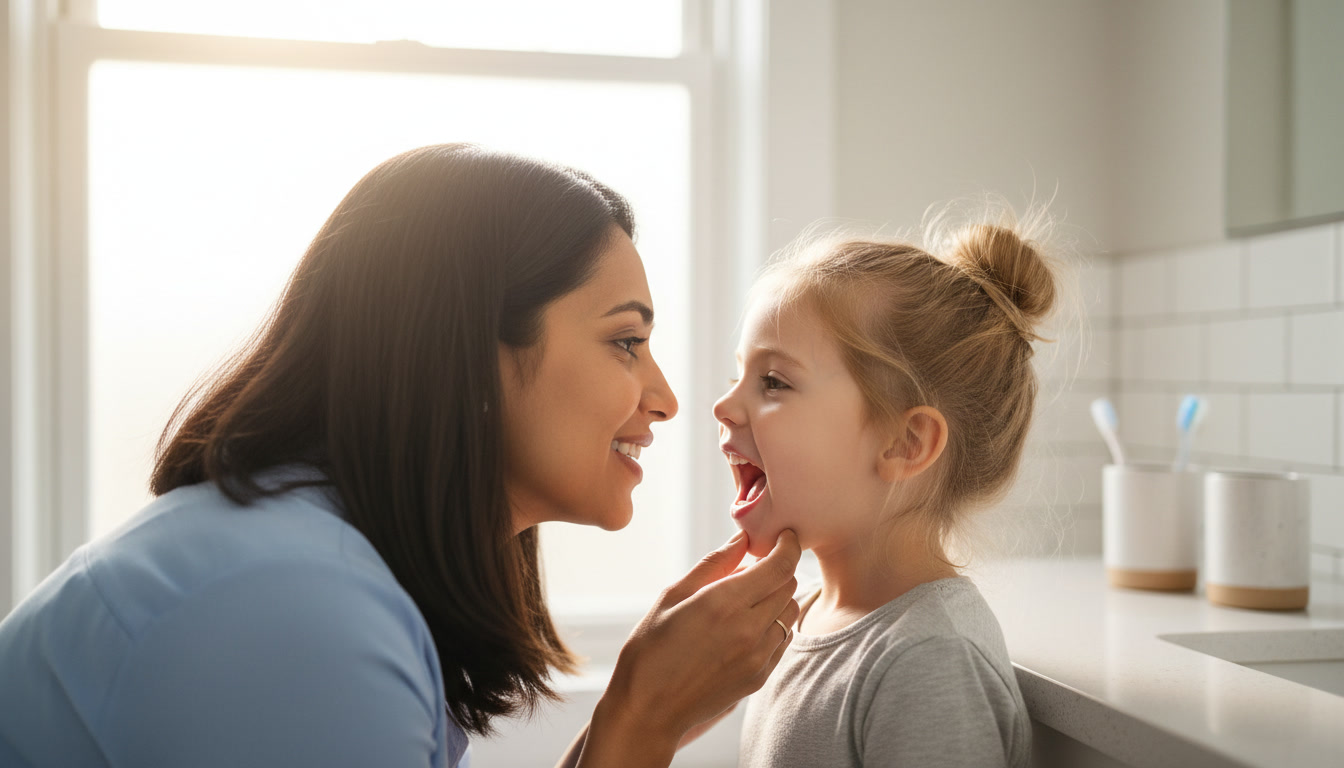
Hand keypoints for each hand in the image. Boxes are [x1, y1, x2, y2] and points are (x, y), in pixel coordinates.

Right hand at [580, 529, 801, 766]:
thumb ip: (713, 564)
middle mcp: (748, 629)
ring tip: (747, 599)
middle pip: (789, 585)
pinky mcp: (760, 677)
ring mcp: (757, 657)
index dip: (788, 545)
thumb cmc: (650, 649)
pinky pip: (782, 641)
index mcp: (723, 603)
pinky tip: (745, 627)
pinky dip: (773, 626)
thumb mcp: (672, 597)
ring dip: (777, 598)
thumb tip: (742, 538)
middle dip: (777, 569)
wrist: (648, 711)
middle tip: (755, 567)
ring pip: (790, 613)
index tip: (783, 537)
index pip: (780, 565)